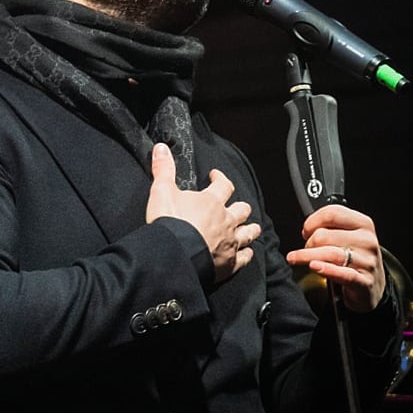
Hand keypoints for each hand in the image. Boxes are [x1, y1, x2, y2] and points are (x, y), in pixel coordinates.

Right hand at [146, 142, 259, 283]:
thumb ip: (163, 169)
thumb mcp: (162, 191)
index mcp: (211, 202)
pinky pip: (245, 258)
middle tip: (237, 205)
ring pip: (249, 233)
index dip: (220, 178)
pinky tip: (247, 254)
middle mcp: (225, 220)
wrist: (175, 255)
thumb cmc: (170, 222)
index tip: (215, 176)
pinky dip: (247, 254)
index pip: (223, 184)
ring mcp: (230, 243)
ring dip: (250, 229)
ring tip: (251, 227)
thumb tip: (161, 148)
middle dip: (240, 206)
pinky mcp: (229, 264)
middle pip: (242, 209)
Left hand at [286, 204, 385, 312]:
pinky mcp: (365, 282)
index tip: (305, 231)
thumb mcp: (347, 236)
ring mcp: (368, 262)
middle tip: (306, 250)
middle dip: (309, 243)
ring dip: (307, 256)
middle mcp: (367, 241)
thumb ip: (330, 228)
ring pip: (329, 254)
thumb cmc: (354, 256)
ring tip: (295, 258)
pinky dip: (327, 269)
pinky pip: (344, 274)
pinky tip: (314, 267)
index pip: (332, 213)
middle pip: (324, 235)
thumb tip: (306, 230)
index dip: (312, 221)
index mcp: (363, 224)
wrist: (372, 284)